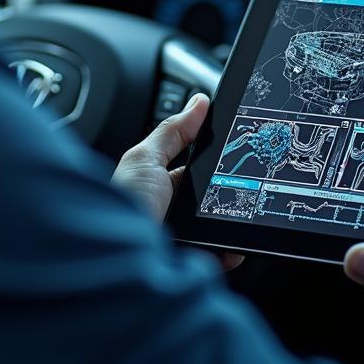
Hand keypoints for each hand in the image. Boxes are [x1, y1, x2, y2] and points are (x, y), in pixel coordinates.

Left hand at [112, 93, 243, 272]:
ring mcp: (182, 235)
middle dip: (230, 191)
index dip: (217, 160)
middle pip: (211, 196)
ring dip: (232, 221)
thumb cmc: (122, 204)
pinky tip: (232, 247)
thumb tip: (200, 103)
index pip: (196, 169)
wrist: (116, 254)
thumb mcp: (145, 158)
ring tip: (243, 213)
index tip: (241, 148)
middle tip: (247, 182)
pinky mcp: (190, 259)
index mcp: (159, 184)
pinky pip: (218, 254)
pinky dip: (229, 251)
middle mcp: (170, 210)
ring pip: (219, 226)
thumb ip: (173, 131)